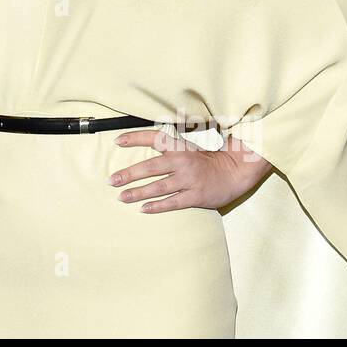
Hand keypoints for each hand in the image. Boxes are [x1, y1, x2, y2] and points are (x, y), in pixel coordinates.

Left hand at [107, 128, 272, 212]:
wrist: (235, 172)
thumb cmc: (208, 160)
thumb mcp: (189, 148)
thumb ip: (169, 148)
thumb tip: (146, 146)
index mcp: (180, 148)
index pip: (154, 138)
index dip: (135, 138)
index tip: (117, 141)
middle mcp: (182, 162)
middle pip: (150, 167)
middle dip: (128, 174)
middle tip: (111, 180)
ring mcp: (189, 180)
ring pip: (158, 187)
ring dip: (137, 193)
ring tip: (122, 197)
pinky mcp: (195, 196)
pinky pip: (172, 202)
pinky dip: (157, 206)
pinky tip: (143, 208)